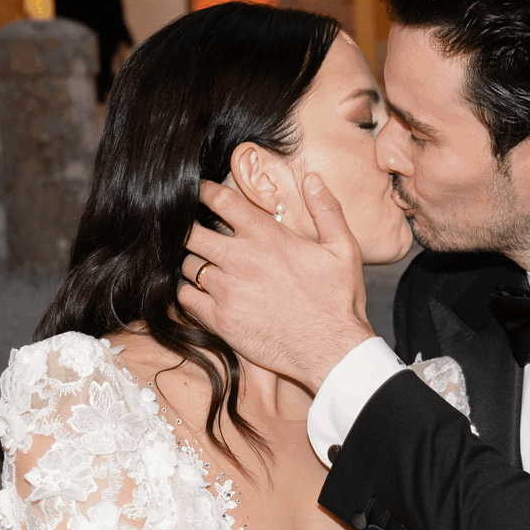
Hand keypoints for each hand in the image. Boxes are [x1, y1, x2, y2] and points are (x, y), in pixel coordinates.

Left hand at [178, 175, 374, 389]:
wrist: (332, 350)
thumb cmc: (339, 300)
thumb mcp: (344, 249)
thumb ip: (327, 210)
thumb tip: (313, 179)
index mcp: (267, 236)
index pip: (220, 200)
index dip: (203, 191)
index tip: (199, 191)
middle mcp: (241, 259)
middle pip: (191, 231)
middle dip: (187, 227)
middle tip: (192, 231)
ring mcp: (228, 290)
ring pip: (188, 265)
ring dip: (192, 262)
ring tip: (202, 264)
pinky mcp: (221, 320)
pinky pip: (186, 298)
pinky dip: (188, 292)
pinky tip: (200, 292)